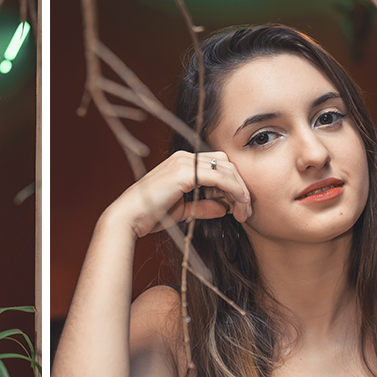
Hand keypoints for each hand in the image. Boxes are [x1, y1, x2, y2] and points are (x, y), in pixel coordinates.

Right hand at [109, 151, 251, 238]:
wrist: (129, 218)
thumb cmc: (149, 215)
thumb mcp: (183, 210)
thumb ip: (203, 206)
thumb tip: (224, 208)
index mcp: (182, 163)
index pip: (217, 166)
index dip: (232, 184)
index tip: (239, 207)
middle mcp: (184, 157)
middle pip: (226, 164)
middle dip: (241, 186)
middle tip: (247, 210)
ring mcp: (184, 162)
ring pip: (226, 169)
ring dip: (240, 190)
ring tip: (244, 212)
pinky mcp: (185, 172)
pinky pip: (220, 178)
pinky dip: (233, 190)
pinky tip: (238, 205)